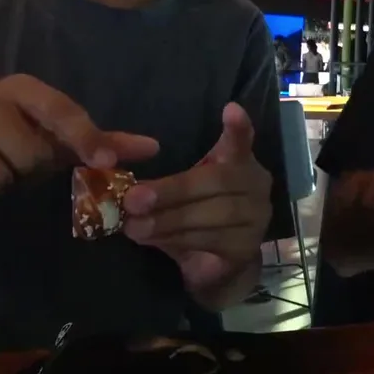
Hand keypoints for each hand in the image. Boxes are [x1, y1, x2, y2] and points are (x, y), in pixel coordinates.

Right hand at [0, 74, 158, 216]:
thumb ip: (97, 144)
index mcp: (21, 89)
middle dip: (27, 167)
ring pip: (5, 166)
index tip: (107, 162)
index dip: (86, 135)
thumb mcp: (49, 146)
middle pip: (34, 147)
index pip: (61, 109)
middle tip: (9, 167)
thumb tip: (152, 146)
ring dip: (0, 179)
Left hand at [123, 103, 271, 292]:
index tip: (229, 109)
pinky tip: (154, 241)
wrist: (214, 264)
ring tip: (134, 226)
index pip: (241, 142)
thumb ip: (161, 177)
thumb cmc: (193, 214)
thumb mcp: (178, 190)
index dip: (238, 128)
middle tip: (133, 199)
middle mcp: (256, 185)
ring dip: (169, 220)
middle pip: (218, 180)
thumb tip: (116, 172)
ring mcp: (257, 218)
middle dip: (173, 190)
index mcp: (239, 162)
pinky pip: (212, 241)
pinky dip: (179, 240)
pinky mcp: (246, 248)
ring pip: (214, 214)